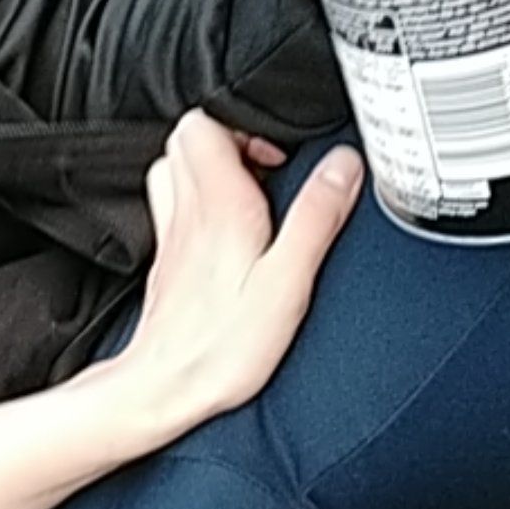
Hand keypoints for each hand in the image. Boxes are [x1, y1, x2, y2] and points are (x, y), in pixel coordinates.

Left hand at [117, 110, 362, 446]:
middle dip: (231, 138)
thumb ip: (316, 217)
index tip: (278, 153)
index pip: (204, 123)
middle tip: (270, 170)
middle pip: (188, 138)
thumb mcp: (288, 281)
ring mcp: (173, 235)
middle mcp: (187, 213)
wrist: (166, 386)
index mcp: (217, 206)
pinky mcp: (169, 260)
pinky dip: (201, 200)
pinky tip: (231, 228)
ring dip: (213, 168)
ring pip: (176, 169)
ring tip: (253, 194)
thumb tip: (343, 166)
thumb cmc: (223, 347)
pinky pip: (176, 205)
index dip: (243, 122)